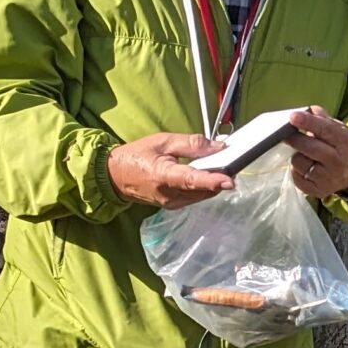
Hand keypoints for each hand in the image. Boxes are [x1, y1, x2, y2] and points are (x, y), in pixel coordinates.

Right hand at [108, 132, 234, 208]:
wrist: (115, 176)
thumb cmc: (136, 156)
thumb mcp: (163, 141)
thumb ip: (191, 144)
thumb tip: (217, 147)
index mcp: (162, 176)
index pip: (191, 180)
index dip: (212, 181)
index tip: (229, 181)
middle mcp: (168, 195)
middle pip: (202, 189)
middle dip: (218, 177)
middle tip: (231, 162)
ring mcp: (171, 203)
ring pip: (201, 195)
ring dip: (212, 183)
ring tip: (218, 166)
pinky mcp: (173, 206)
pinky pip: (195, 197)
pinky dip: (203, 187)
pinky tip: (204, 175)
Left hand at [286, 107, 347, 200]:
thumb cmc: (344, 145)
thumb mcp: (340, 128)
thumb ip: (322, 118)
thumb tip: (305, 111)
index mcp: (344, 141)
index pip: (324, 130)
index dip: (307, 122)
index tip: (293, 117)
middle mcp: (337, 161)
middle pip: (309, 148)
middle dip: (294, 139)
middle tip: (287, 134)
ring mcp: (328, 178)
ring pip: (299, 163)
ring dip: (297, 155)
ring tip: (304, 154)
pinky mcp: (320, 191)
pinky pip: (297, 179)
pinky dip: (296, 171)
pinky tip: (305, 167)